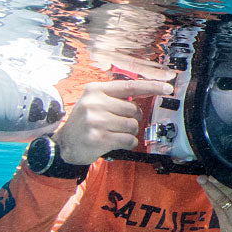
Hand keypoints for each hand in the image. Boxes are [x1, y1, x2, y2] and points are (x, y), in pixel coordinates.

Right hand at [54, 79, 173, 165]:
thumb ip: (115, 97)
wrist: (64, 144)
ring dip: (129, 132)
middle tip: (119, 124)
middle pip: (134, 110)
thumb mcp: (94, 102)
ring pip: (132, 125)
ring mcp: (96, 120)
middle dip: (133, 119)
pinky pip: (128, 140)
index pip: (130, 86)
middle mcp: (95, 103)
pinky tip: (117, 143)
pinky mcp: (99, 138)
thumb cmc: (85, 123)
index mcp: (95, 90)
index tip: (168, 87)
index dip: (152, 87)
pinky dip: (128, 143)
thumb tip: (144, 93)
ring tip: (115, 133)